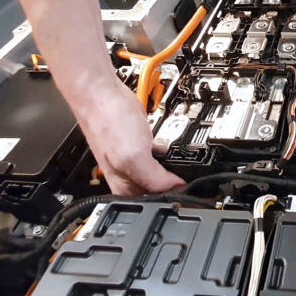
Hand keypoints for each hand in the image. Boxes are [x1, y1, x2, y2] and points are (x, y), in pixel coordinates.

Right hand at [74, 79, 184, 195]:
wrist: (102, 92)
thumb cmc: (108, 123)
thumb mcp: (134, 157)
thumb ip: (155, 179)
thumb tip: (177, 189)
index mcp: (123, 188)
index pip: (154, 203)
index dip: (173, 199)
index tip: (192, 192)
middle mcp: (128, 176)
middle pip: (159, 188)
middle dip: (174, 182)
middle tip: (191, 175)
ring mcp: (134, 158)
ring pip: (161, 171)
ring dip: (173, 167)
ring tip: (184, 161)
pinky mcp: (140, 142)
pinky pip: (159, 153)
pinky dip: (169, 151)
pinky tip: (173, 147)